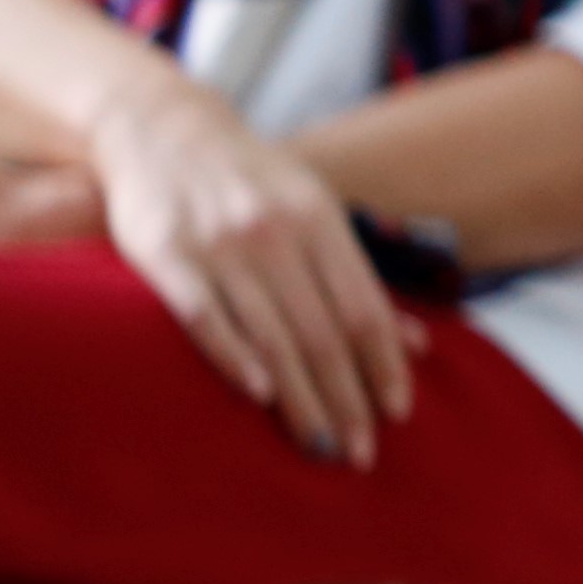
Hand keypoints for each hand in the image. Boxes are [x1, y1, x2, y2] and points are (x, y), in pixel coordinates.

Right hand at [86, 68, 422, 464]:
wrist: (161, 128)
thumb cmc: (251, 182)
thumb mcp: (314, 211)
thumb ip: (359, 278)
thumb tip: (421, 344)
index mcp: (320, 221)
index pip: (364, 308)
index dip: (384, 364)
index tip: (400, 414)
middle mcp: (276, 232)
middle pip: (322, 333)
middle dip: (347, 398)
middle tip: (361, 454)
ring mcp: (221, 244)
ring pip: (271, 335)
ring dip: (300, 398)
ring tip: (321, 446)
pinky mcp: (167, 255)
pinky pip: (205, 314)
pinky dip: (234, 355)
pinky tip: (258, 395)